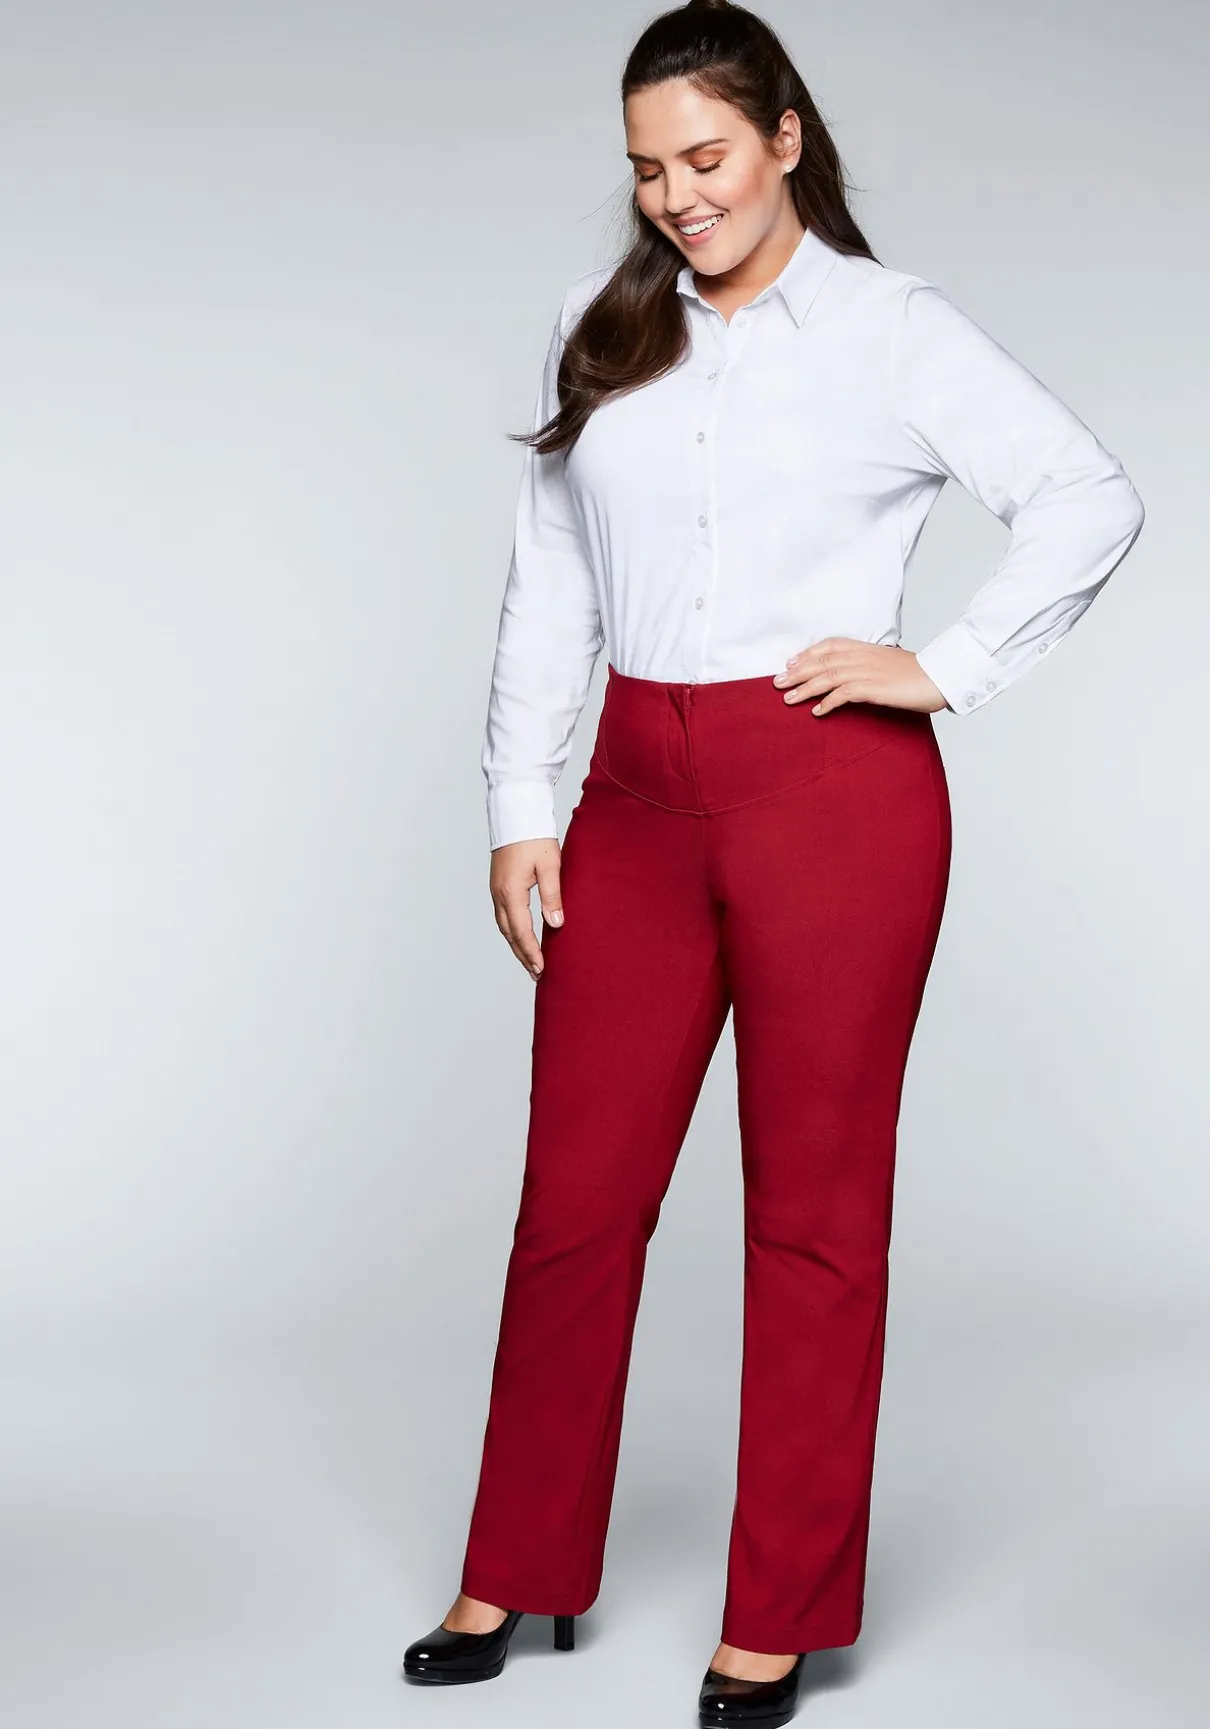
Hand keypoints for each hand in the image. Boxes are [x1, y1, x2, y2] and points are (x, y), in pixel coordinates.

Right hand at [489, 837, 564, 980]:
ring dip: (516, 945)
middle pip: (510, 934)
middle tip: (537, 973)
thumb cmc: (535, 837)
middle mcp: (499, 894)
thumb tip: (556, 925)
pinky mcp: (498, 885)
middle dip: (523, 955)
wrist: (516, 813)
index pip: (522, 931)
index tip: (542, 969)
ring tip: (530, 960)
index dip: (532, 952)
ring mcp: (496, 890)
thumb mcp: (550, 865)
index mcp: (511, 892)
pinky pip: (504, 915)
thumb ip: (553, 896)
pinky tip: (522, 935)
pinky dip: (513, 931)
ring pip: (505, 926)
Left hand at [772, 638, 948, 714]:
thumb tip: (853, 677)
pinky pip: (843, 694)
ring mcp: (866, 671)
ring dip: (804, 688)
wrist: (939, 676)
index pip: (829, 646)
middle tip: (777, 683)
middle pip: (821, 661)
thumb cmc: (916, 673)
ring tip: (787, 699)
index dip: (807, 654)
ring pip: (826, 677)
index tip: (790, 663)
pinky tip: (817, 711)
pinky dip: (827, 702)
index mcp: (865, 648)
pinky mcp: (873, 688)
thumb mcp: (888, 662)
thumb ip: (868, 664)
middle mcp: (862, 657)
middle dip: (797, 672)